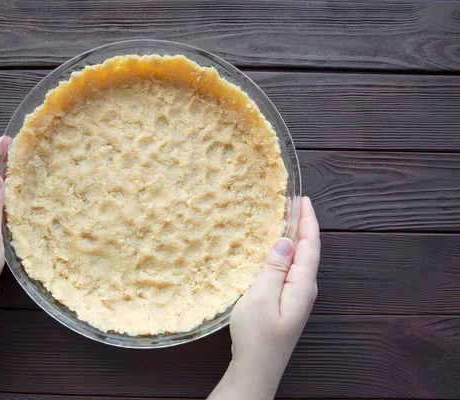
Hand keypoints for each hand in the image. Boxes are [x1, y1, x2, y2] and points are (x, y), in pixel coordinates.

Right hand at [210, 196, 319, 398]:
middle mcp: (304, 288)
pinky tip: (274, 248)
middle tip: (289, 202)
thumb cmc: (257, 336)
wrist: (256, 369)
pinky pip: (290, 268)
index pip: (310, 245)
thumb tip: (286, 240)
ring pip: (298, 259)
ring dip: (293, 237)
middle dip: (301, 224)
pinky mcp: (287, 302)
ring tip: (282, 218)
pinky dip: (285, 252)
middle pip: (307, 249)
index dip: (307, 220)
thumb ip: (274, 267)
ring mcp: (296, 296)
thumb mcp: (261, 297)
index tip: (302, 198)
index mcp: (302, 285)